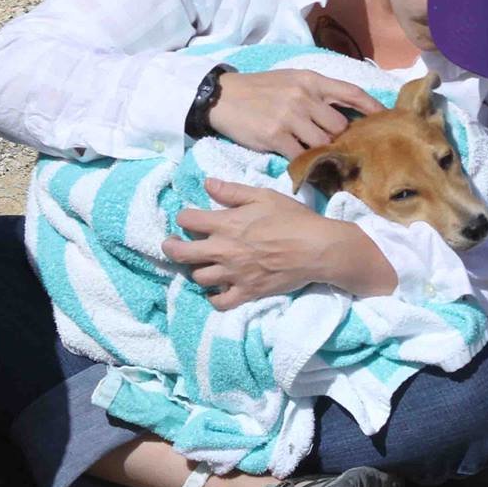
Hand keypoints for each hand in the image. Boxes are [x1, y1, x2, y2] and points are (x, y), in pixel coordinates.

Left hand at [160, 178, 334, 309]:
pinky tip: (217, 291)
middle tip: (171, 244)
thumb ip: (233, 191)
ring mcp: (233, 274)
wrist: (316, 248)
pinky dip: (214, 298)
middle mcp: (223, 250)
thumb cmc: (292, 218)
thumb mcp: (263, 196)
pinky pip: (220, 302)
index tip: (188, 218)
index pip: (187, 220)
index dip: (184, 217)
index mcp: (226, 224)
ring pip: (198, 277)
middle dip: (171, 247)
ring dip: (196, 270)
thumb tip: (208, 183)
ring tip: (201, 264)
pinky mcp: (246, 292)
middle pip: (181, 253)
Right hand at [208, 69, 385, 159]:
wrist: (222, 96)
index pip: (351, 92)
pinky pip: (300, 155)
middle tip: (343, 149)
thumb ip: (316, 93)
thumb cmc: (259, 89)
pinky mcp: (275, 136)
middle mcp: (304, 96)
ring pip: (322, 142)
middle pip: (339, 125)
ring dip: (323, 152)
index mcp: (311, 79)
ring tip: (322, 158)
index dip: (372, 107)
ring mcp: (290, 116)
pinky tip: (302, 163)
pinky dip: (304, 161)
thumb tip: (342, 113)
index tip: (386, 119)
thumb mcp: (291, 80)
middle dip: (341, 139)